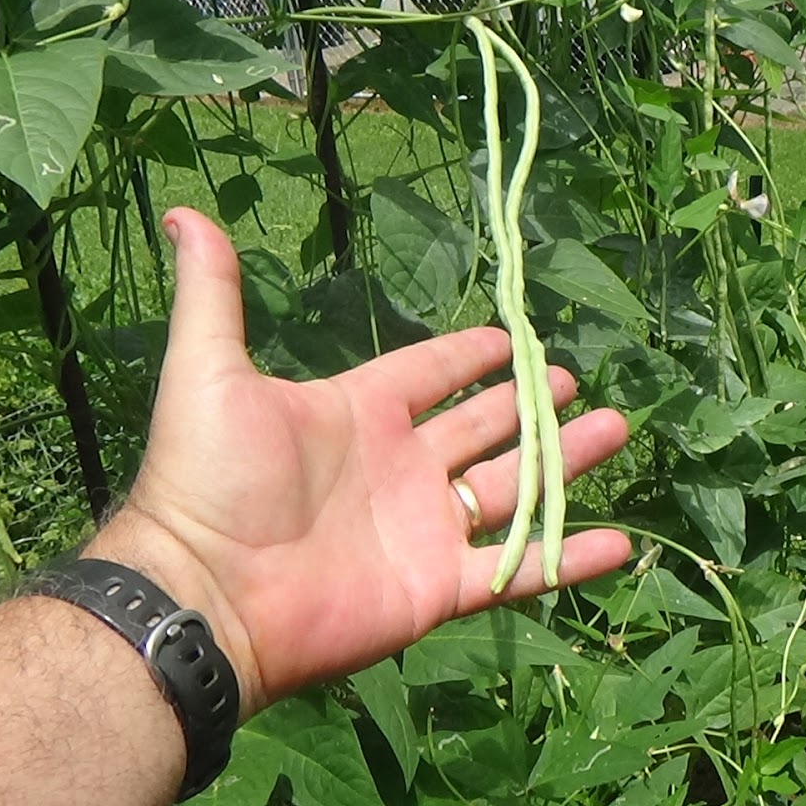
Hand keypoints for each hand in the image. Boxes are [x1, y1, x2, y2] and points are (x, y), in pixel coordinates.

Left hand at [86, 208, 631, 717]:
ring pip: (514, 487)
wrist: (209, 592)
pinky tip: (622, 540)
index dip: (470, 354)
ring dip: (567, 460)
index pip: (430, 373)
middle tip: (572, 380)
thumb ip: (212, 293)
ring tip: (615, 426)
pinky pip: (518, 567)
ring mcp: (425, 528)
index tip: (512, 335)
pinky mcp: (441, 586)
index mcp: (361, 412)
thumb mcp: (210, 371)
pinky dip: (570, 555)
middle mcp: (402, 467)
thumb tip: (183, 213)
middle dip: (530, 403)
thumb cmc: (211, 479)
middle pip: (484, 425)